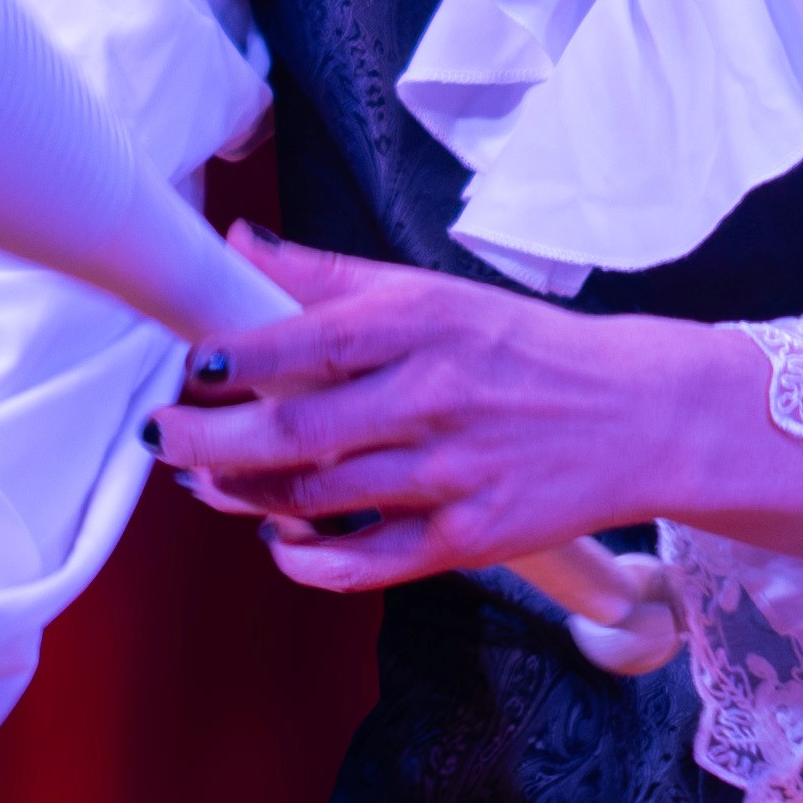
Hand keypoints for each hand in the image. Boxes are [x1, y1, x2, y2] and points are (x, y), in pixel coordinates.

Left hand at [146, 231, 802, 594]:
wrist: (637, 413)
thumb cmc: (522, 349)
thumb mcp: (433, 293)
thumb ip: (331, 277)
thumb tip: (243, 240)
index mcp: (421, 324)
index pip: (303, 342)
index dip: (231, 361)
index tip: (188, 368)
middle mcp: (432, 397)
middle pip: (295, 432)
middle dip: (210, 440)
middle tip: (165, 436)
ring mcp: (450, 474)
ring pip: (319, 497)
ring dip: (245, 496)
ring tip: (208, 482)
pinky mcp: (468, 538)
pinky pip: (368, 562)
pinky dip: (309, 560)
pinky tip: (280, 541)